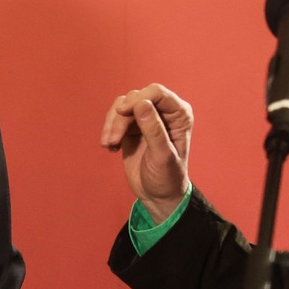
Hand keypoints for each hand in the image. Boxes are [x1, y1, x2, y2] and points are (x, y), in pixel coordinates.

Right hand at [101, 83, 192, 221]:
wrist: (157, 195)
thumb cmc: (167, 177)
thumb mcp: (162, 156)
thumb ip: (154, 129)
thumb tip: (141, 103)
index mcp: (179, 114)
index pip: (157, 93)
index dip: (137, 99)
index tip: (121, 113)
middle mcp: (164, 111)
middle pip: (136, 97)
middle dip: (121, 117)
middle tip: (113, 139)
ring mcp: (147, 117)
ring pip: (123, 105)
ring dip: (112, 124)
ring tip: (109, 144)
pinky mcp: (132, 126)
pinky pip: (116, 116)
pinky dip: (109, 129)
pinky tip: (110, 147)